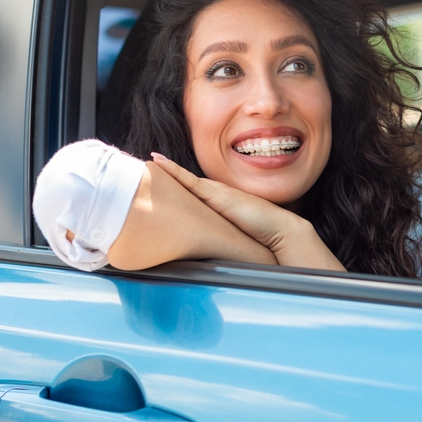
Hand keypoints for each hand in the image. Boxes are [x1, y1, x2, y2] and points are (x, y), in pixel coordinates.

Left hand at [150, 153, 345, 271]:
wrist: (278, 229)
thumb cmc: (260, 237)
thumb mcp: (232, 237)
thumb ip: (220, 241)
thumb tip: (211, 259)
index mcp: (218, 203)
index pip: (192, 192)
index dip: (176, 185)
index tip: (159, 181)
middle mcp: (215, 193)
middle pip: (184, 182)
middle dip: (166, 174)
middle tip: (143, 168)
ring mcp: (215, 192)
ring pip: (183, 179)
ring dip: (165, 170)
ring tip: (146, 162)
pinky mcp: (216, 194)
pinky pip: (188, 180)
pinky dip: (173, 170)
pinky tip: (158, 162)